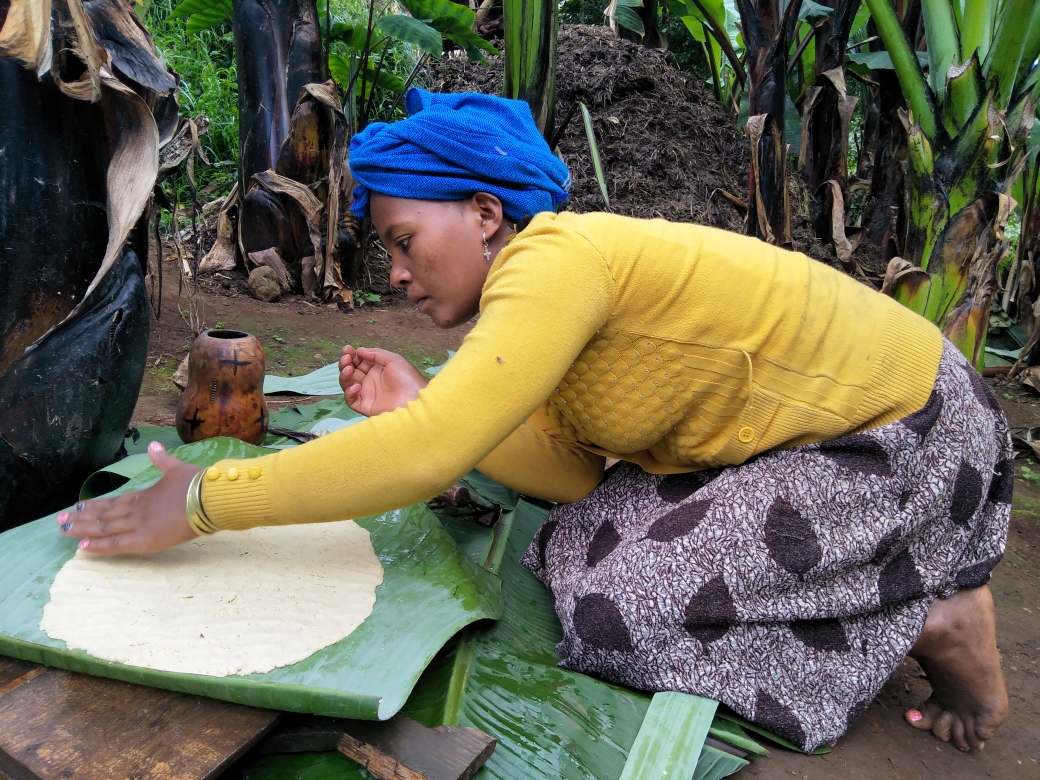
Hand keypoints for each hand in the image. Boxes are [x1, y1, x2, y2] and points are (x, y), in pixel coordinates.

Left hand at [57, 442, 200, 554]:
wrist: (209, 497)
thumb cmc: (197, 484)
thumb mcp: (178, 469)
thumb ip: (163, 460)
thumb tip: (153, 445)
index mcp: (144, 495)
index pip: (113, 502)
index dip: (94, 505)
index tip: (77, 506)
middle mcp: (136, 510)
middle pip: (103, 515)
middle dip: (80, 518)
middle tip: (60, 521)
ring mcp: (139, 525)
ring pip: (104, 528)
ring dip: (82, 530)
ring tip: (64, 531)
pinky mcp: (145, 540)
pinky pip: (117, 544)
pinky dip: (99, 546)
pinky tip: (82, 548)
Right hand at [339, 345, 427, 416]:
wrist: (414, 400)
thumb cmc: (408, 379)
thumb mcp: (394, 360)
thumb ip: (376, 354)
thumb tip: (359, 350)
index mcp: (377, 370)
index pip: (359, 362)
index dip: (352, 355)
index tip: (348, 349)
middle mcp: (370, 382)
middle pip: (351, 372)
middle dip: (346, 363)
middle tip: (346, 358)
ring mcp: (367, 394)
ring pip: (348, 384)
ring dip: (344, 375)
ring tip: (349, 369)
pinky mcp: (365, 406)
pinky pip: (351, 400)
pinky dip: (349, 392)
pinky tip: (356, 386)